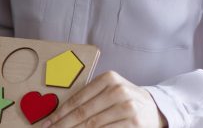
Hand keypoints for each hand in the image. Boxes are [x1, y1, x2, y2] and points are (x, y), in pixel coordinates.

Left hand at [42, 71, 166, 127]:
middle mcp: (118, 90)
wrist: (154, 109)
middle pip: (83, 113)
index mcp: (108, 78)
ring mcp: (127, 107)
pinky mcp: (133, 123)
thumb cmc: (124, 100)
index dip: (60, 113)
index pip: (78, 99)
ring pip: (93, 125)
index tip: (48, 123)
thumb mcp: (108, 90)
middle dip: (64, 125)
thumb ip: (88, 97)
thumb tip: (60, 113)